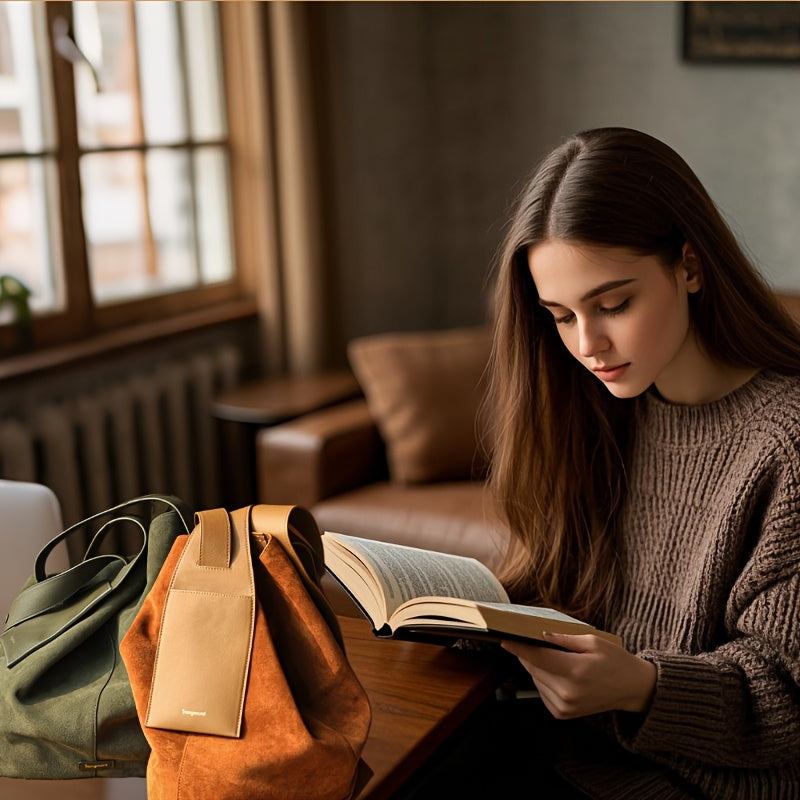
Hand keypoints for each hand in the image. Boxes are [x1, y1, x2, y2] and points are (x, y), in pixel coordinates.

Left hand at [502, 632, 656, 718]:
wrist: (632, 689)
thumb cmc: (615, 660)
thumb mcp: (593, 641)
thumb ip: (564, 639)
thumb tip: (541, 635)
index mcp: (576, 671)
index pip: (538, 657)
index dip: (518, 647)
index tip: (503, 638)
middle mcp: (567, 692)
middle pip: (534, 667)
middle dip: (528, 652)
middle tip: (527, 639)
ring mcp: (564, 706)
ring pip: (535, 678)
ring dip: (537, 666)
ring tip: (553, 657)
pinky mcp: (562, 714)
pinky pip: (542, 690)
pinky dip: (543, 679)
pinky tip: (558, 672)